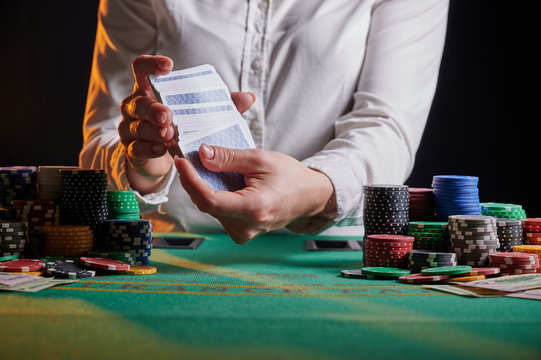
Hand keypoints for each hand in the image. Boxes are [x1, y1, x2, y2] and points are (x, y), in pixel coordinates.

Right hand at [119, 55, 254, 194]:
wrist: (162, 158)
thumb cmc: (181, 127)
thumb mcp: (200, 114)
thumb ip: (222, 104)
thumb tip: (249, 98)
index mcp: (150, 91)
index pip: (142, 69)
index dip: (152, 65)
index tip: (169, 66)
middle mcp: (135, 106)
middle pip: (137, 102)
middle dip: (152, 108)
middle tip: (168, 115)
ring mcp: (130, 128)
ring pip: (135, 126)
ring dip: (152, 130)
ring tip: (168, 135)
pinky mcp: (132, 149)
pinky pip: (136, 148)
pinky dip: (149, 148)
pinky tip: (162, 150)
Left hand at [174, 145, 336, 243]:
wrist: (308, 196)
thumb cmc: (290, 176)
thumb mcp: (260, 159)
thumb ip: (229, 158)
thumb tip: (201, 154)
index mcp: (254, 209)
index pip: (210, 200)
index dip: (191, 181)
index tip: (181, 161)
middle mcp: (246, 227)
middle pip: (206, 204)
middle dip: (193, 181)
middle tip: (186, 157)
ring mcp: (243, 233)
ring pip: (210, 209)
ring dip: (203, 188)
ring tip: (202, 166)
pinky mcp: (241, 233)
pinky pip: (219, 213)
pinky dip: (214, 196)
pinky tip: (218, 182)